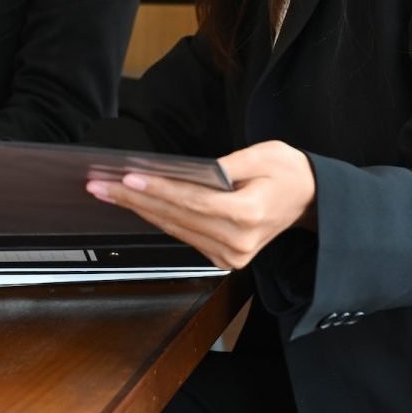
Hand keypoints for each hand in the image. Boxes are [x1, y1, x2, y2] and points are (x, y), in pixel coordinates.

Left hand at [85, 140, 316, 270]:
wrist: (311, 200)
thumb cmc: (288, 172)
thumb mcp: (263, 154)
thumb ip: (224, 165)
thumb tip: (185, 171)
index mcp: (249, 215)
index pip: (193, 202)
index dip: (158, 190)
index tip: (128, 178)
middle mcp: (238, 243)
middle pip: (176, 218)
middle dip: (134, 200)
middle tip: (100, 185)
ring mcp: (231, 255)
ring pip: (174, 229)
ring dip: (139, 210)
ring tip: (108, 192)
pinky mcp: (225, 258)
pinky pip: (184, 236)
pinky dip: (159, 218)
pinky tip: (136, 204)